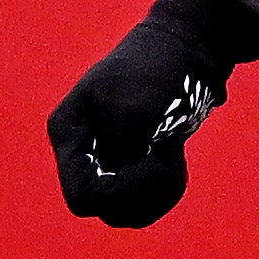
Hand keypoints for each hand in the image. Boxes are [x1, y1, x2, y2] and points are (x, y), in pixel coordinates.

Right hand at [46, 12, 228, 227]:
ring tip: (171, 157)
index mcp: (69, 133)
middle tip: (164, 156)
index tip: (148, 161)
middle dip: (141, 192)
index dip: (118, 193)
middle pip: (105, 208)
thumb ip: (118, 154)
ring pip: (126, 211)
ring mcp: (107, 158)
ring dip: (156, 194)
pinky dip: (164, 190)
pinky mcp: (133, 163)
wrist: (188, 48)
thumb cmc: (157, 71)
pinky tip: (174, 160)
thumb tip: (114, 191)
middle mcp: (83, 151)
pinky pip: (144, 201)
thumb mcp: (134, 111)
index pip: (82, 197)